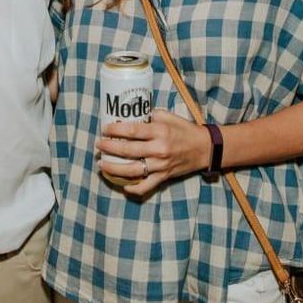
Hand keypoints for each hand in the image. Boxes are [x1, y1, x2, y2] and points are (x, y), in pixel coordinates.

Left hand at [96, 109, 210, 196]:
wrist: (204, 148)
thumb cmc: (185, 130)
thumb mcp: (169, 116)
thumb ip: (150, 115)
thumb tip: (132, 114)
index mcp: (160, 131)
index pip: (132, 131)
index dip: (115, 130)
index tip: (104, 129)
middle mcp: (159, 149)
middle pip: (128, 150)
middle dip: (109, 148)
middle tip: (98, 145)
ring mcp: (161, 166)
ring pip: (133, 170)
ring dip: (114, 168)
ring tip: (102, 164)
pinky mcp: (164, 177)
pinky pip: (146, 186)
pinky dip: (134, 188)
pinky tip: (123, 186)